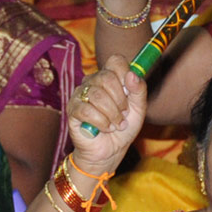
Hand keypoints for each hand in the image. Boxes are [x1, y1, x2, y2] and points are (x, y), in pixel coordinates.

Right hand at [68, 55, 147, 170]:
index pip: (115, 60)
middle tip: (124, 113)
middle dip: (120, 99)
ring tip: (117, 124)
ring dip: (112, 113)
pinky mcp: (72, 110)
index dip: (124, 72)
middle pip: (106, 76)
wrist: (110, 150)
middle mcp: (93, 82)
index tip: (130, 90)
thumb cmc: (124, 126)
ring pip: (97, 94)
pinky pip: (86, 110)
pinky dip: (101, 121)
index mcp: (110, 78)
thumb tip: (132, 75)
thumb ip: (139, 90)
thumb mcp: (139, 108)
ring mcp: (80, 95)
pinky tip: (106, 128)